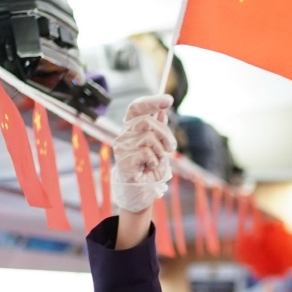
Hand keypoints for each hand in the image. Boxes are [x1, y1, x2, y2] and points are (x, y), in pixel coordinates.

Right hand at [111, 95, 175, 249]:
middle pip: (147, 122)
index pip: (136, 108)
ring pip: (149, 137)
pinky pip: (146, 153)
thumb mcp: (159, 147)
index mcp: (131, 129)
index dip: (151, 101)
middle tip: (170, 148)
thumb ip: (159, 130)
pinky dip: (154, 161)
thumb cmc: (149, 168)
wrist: (142, 191)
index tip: (168, 100)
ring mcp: (121, 148)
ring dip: (160, 150)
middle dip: (165, 135)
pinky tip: (148, 168)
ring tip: (157, 160)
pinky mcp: (123, 161)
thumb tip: (162, 111)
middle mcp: (123, 135)